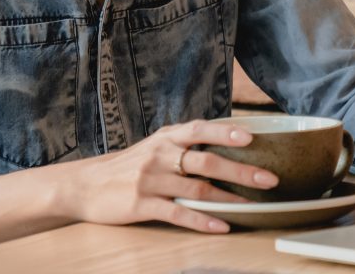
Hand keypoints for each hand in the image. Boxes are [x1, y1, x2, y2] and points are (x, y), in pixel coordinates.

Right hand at [69, 119, 278, 232]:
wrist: (86, 184)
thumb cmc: (128, 166)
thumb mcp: (155, 146)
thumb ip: (184, 143)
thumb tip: (226, 141)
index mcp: (166, 138)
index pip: (200, 129)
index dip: (226, 132)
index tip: (252, 137)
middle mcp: (159, 155)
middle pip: (205, 161)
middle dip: (240, 170)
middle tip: (268, 179)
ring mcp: (150, 180)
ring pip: (195, 188)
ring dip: (227, 197)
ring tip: (251, 205)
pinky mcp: (142, 204)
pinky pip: (177, 213)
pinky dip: (201, 220)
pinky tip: (220, 225)